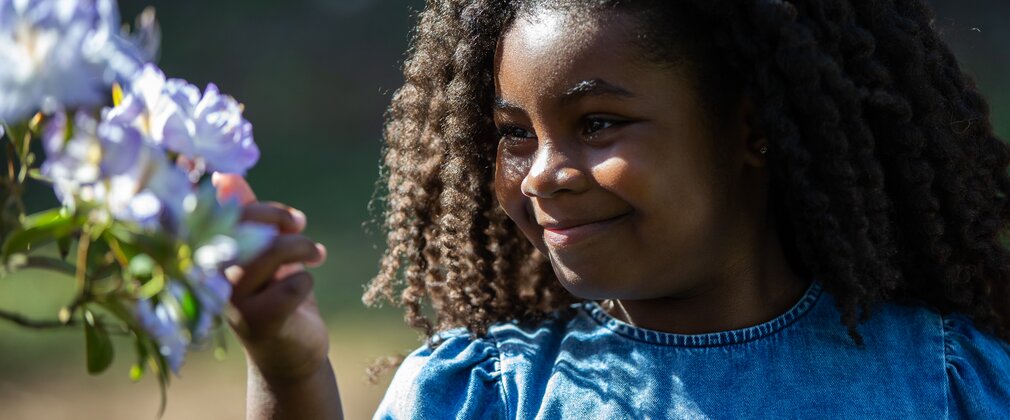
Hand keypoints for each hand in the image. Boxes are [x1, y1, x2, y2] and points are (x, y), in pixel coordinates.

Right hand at [213, 173, 329, 380]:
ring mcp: (232, 304)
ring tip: (317, 254)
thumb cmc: (273, 295)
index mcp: (208, 257)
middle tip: (303, 228)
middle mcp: (211, 280)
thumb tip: (224, 177)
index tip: (293, 220)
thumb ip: (245, 215)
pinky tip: (303, 289)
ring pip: (271, 252)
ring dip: (303, 248)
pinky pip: (291, 286)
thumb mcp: (260, 252)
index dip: (265, 210)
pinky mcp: (258, 323)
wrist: (289, 353)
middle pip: (247, 229)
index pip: (228, 215)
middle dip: (282, 222)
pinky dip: (305, 281)